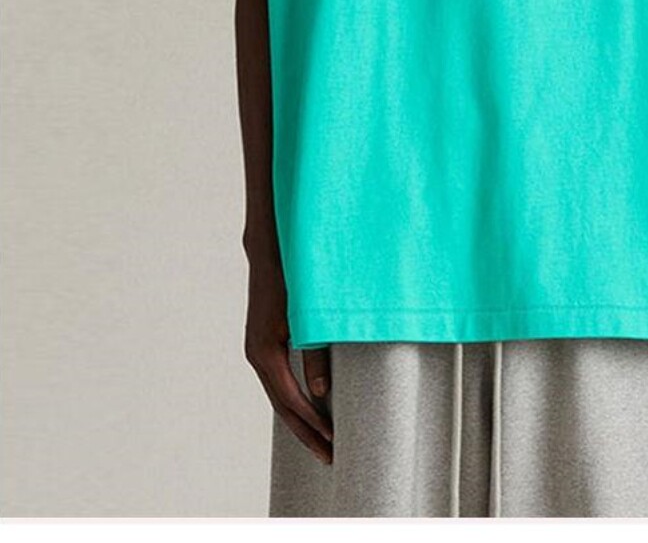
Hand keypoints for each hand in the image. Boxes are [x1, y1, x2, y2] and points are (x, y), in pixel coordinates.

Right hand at [244, 250, 332, 464]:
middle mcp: (257, 355)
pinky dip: (292, 400)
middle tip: (330, 456)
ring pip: (278, 395)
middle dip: (306, 432)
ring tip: (322, 440)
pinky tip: (307, 408)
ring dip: (300, 419)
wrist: (268, 250)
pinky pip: (277, 381)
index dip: (312, 423)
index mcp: (265, 352)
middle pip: (282, 406)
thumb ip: (314, 351)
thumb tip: (321, 392)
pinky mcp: (263, 343)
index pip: (291, 400)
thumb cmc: (291, 277)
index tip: (332, 441)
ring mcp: (257, 350)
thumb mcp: (305, 316)